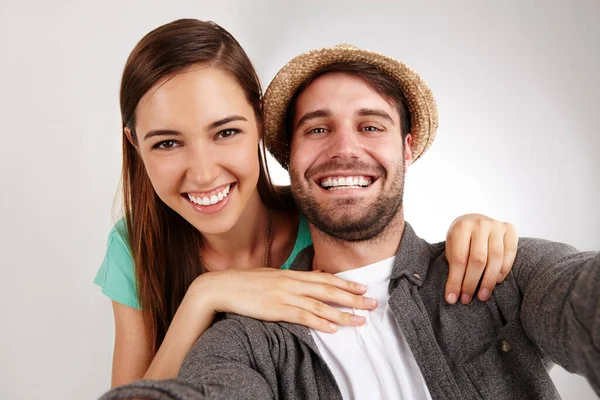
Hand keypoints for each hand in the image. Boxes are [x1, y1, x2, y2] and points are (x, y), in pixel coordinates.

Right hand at [192, 268, 377, 332]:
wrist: (222, 287)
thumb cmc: (246, 283)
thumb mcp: (272, 277)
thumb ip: (291, 280)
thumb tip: (308, 280)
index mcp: (291, 274)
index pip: (324, 278)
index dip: (345, 283)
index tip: (362, 287)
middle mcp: (292, 282)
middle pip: (329, 290)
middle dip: (353, 297)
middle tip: (373, 303)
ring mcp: (285, 295)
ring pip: (320, 305)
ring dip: (343, 314)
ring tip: (360, 320)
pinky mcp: (276, 309)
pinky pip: (302, 317)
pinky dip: (319, 322)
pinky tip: (333, 328)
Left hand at [445, 214, 517, 304]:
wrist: (475, 220)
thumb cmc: (461, 240)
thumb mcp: (452, 248)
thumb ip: (454, 267)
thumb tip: (453, 296)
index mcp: (461, 227)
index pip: (459, 259)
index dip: (455, 281)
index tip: (452, 298)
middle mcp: (480, 224)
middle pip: (478, 260)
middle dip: (471, 283)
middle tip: (466, 299)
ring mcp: (497, 225)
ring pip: (496, 258)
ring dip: (488, 281)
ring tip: (482, 296)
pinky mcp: (510, 229)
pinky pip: (510, 253)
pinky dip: (504, 270)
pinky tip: (496, 282)